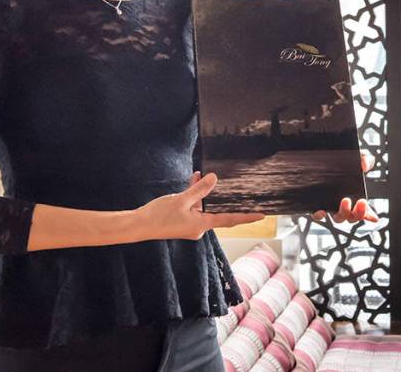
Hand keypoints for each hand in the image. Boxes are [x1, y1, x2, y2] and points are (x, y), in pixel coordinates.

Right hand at [137, 172, 264, 240]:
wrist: (138, 225)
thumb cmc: (159, 216)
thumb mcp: (182, 199)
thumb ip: (199, 189)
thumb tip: (214, 179)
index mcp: (202, 225)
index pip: (230, 220)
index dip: (246, 217)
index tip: (262, 215)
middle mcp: (198, 227)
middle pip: (215, 209)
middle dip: (220, 196)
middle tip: (237, 187)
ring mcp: (189, 224)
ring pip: (202, 204)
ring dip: (202, 191)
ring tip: (200, 174)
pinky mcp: (181, 220)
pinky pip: (193, 205)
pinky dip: (193, 194)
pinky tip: (192, 178)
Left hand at [311, 153, 378, 223]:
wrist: (323, 156)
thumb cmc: (343, 160)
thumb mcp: (358, 157)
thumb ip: (366, 159)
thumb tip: (364, 165)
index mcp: (355, 196)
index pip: (363, 210)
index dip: (368, 215)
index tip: (374, 217)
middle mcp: (342, 203)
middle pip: (352, 217)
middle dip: (358, 213)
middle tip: (361, 201)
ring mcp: (330, 204)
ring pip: (338, 218)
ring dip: (343, 213)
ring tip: (345, 200)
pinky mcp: (317, 203)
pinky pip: (318, 215)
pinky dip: (320, 215)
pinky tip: (322, 211)